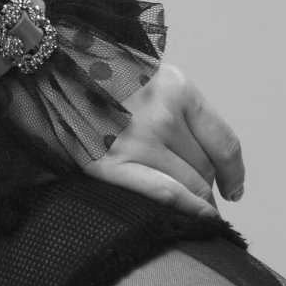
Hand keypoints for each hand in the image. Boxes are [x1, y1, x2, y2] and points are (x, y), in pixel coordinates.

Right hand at [79, 60, 246, 221]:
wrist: (51, 69)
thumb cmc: (104, 75)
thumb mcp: (154, 76)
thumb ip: (182, 110)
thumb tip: (213, 164)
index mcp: (177, 88)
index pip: (224, 143)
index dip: (233, 172)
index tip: (233, 188)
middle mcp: (162, 114)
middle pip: (206, 169)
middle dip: (209, 188)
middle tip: (201, 199)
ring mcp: (137, 141)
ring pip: (192, 185)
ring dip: (198, 202)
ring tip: (192, 209)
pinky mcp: (112, 164)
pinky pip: (166, 195)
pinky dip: (187, 209)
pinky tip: (195, 216)